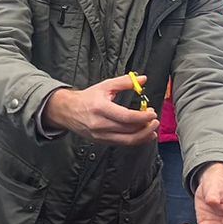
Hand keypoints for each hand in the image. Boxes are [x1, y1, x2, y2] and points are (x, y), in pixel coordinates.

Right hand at [42, 75, 157, 146]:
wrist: (68, 111)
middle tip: (155, 119)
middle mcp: (100, 124)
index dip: (142, 117)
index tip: (152, 113)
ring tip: (152, 129)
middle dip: (146, 126)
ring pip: (127, 141)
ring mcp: (100, 135)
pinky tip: (143, 135)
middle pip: (129, 130)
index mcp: (101, 108)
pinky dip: (135, 141)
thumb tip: (142, 80)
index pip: (126, 116)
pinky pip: (122, 144)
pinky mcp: (102, 142)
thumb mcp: (105, 86)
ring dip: (143, 136)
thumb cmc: (87, 98)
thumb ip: (125, 82)